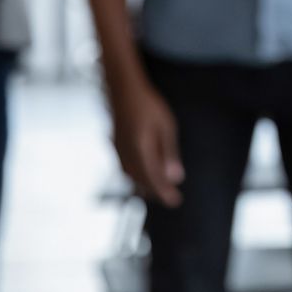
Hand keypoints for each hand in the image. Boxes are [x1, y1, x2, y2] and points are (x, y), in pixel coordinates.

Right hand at [110, 74, 184, 206]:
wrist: (123, 90)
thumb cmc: (149, 106)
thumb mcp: (166, 128)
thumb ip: (169, 153)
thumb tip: (175, 178)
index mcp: (141, 152)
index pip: (154, 179)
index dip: (165, 192)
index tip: (175, 201)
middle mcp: (127, 156)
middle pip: (142, 181)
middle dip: (157, 190)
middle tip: (171, 198)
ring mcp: (119, 152)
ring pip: (133, 176)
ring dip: (146, 185)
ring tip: (158, 190)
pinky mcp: (116, 146)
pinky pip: (126, 168)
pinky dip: (136, 176)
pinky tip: (142, 175)